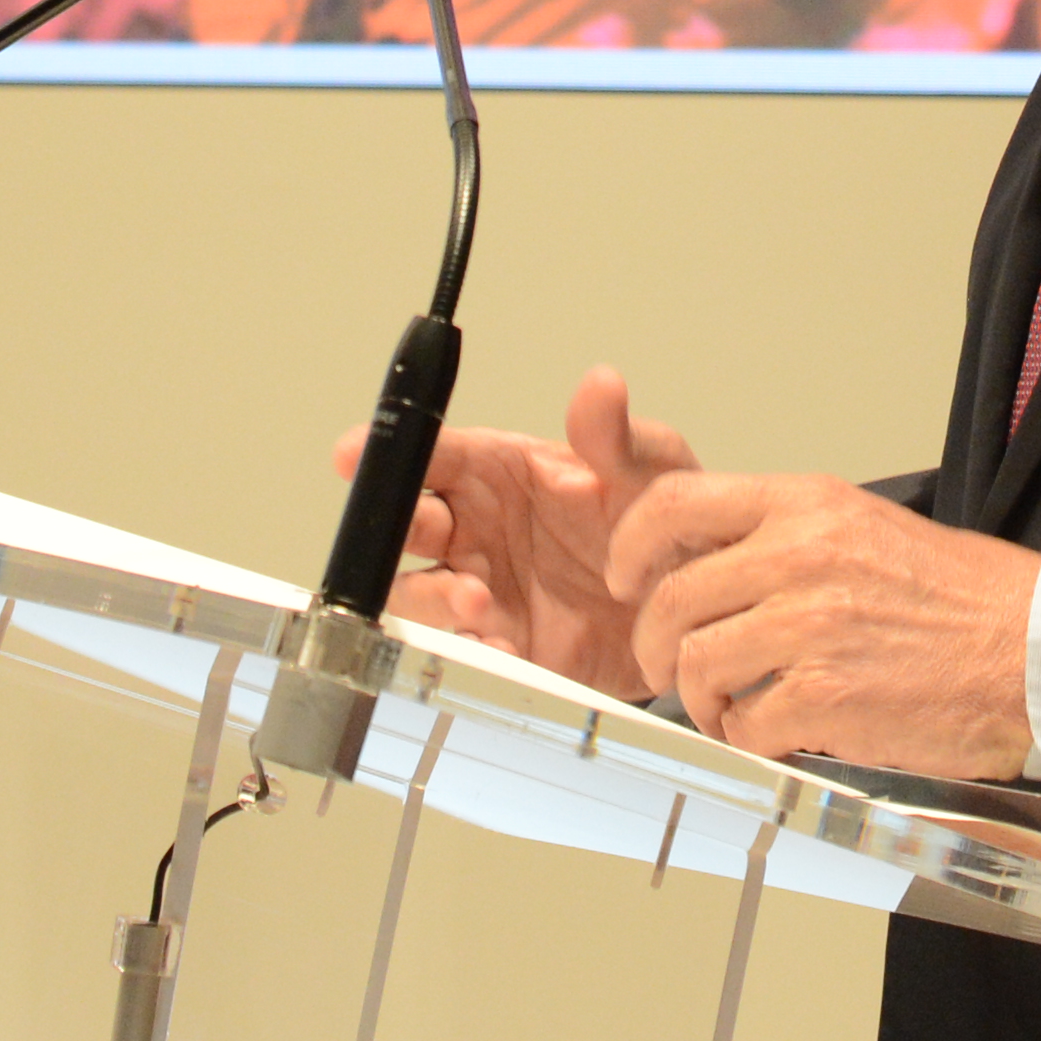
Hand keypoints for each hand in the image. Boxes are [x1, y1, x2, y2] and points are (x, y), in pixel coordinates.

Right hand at [332, 365, 695, 698]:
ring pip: (417, 596)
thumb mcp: (650, 472)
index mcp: (497, 473)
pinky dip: (472, 655)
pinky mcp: (498, 649)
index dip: (388, 451)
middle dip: (394, 527)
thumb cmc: (656, 524)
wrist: (686, 607)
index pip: (433, 455)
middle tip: (424, 532)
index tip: (354, 452)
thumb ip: (617, 436)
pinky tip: (504, 652)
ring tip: (477, 603)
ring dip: (433, 599)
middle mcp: (474, 531)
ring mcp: (479, 592)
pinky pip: (462, 655)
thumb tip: (601, 384)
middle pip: (405, 525)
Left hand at [606, 473, 1040, 778]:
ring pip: (697, 664)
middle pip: (672, 597)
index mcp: (807, 505)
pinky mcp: (824, 696)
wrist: (1033, 650)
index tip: (625, 578)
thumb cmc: (966, 598)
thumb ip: (789, 537)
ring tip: (729, 709)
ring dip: (700, 698)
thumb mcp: (867, 528)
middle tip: (668, 667)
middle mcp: (799, 555)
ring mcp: (808, 627)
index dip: (631, 545)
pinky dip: (746, 739)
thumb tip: (716, 564)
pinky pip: (743, 724)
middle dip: (655, 644)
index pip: (676, 503)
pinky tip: (773, 735)